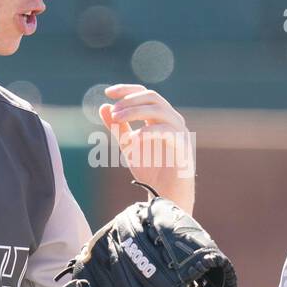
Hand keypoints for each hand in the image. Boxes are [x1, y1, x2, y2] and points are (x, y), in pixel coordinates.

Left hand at [99, 83, 195, 213]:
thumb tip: (103, 107)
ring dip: (135, 112)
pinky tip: (132, 140)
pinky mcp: (183, 146)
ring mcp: (180, 132)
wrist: (166, 197)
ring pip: (159, 110)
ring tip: (117, 120)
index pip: (145, 94)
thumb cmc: (151, 171)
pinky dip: (147, 132)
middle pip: (153, 97)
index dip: (127, 89)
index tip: (107, 92)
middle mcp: (172, 121)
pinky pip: (167, 131)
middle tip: (113, 111)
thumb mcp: (128, 147)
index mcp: (159, 118)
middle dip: (130, 100)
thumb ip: (117, 128)